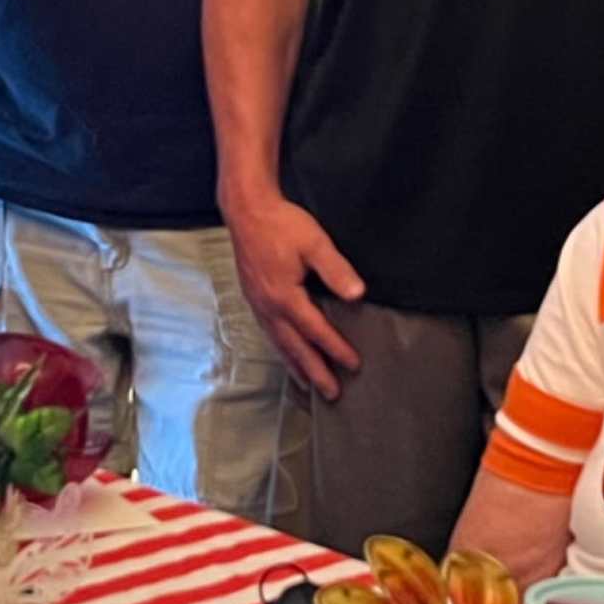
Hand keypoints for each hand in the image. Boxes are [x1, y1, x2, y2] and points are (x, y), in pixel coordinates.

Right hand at [224, 192, 364, 395]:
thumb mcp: (314, 242)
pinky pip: (269, 333)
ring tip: (309, 383)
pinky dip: (281, 349)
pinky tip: (286, 352)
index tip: (354, 365)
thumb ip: (336, 270)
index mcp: (285, 296)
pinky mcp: (253, 298)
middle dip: (314, 372)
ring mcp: (257, 304)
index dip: (336, 349)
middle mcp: (268, 307)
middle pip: (294, 348)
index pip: (316, 331)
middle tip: (332, 393)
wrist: (246, 210)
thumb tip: (357, 295)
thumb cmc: (281, 224)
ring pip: (279, 344)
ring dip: (295, 366)